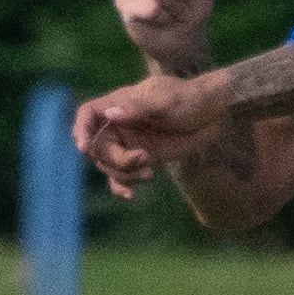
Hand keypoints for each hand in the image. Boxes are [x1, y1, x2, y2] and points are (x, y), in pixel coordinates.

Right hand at [75, 70, 227, 194]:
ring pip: (109, 165)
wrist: (212, 115)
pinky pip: (121, 176)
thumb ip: (138, 108)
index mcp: (119, 103)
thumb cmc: (189, 99)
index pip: (89, 114)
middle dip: (116, 159)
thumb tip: (110, 115)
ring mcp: (128, 143)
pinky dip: (122, 186)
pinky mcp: (141, 158)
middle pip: (98, 147)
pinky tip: (130, 194)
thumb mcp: (166, 101)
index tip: (83, 147)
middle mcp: (119, 124)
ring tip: (149, 172)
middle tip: (144, 159)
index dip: (81, 129)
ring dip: (124, 173)